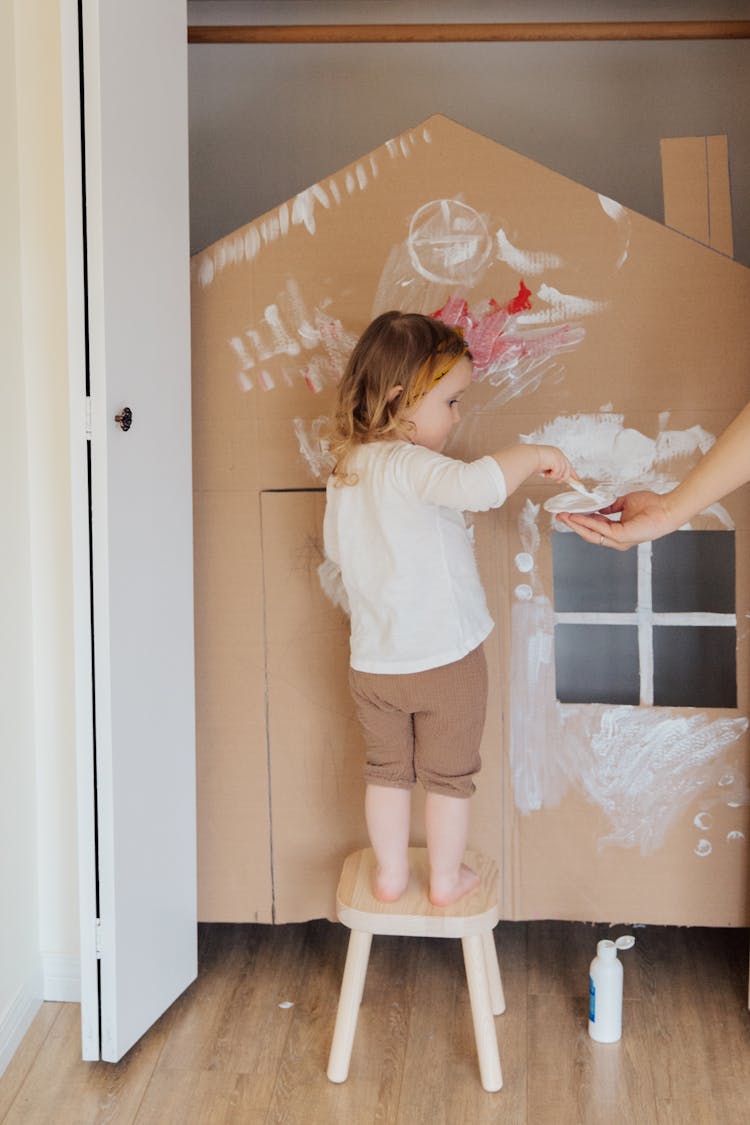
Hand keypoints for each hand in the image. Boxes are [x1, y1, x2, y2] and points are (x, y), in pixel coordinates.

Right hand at [535, 445, 574, 482]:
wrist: (528, 457)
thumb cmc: (532, 460)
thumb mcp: (546, 465)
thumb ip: (553, 469)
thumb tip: (557, 477)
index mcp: (556, 452)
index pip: (567, 463)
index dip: (572, 472)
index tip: (576, 478)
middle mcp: (559, 454)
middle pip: (568, 468)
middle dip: (565, 477)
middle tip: (559, 481)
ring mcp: (559, 457)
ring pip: (563, 473)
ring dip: (554, 476)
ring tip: (547, 475)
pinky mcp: (558, 461)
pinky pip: (558, 473)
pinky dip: (552, 476)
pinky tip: (546, 474)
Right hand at [556, 490, 675, 549]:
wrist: (667, 508)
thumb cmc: (652, 506)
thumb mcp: (625, 503)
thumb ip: (611, 507)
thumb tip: (598, 506)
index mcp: (618, 533)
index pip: (594, 529)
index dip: (580, 521)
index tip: (568, 512)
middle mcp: (617, 539)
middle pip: (589, 534)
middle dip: (573, 525)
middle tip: (560, 516)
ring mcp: (619, 540)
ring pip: (591, 534)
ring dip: (576, 524)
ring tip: (564, 516)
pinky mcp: (621, 537)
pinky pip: (600, 529)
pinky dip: (587, 522)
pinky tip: (578, 516)